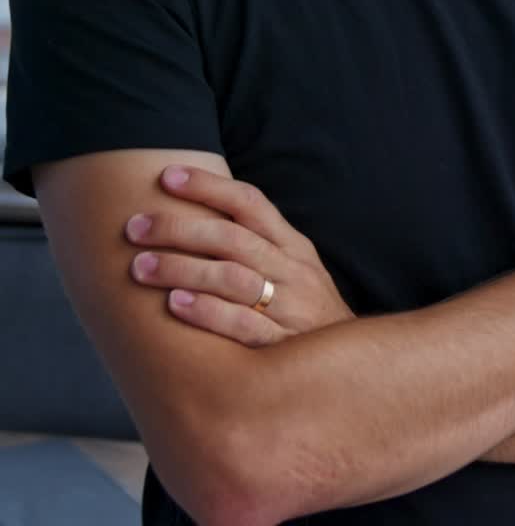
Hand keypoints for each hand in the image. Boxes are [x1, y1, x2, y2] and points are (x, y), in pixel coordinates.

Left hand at [124, 164, 355, 346]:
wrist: (350, 368)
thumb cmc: (307, 313)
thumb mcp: (296, 270)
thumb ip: (259, 246)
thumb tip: (199, 215)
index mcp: (293, 246)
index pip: (250, 203)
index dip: (209, 186)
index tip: (166, 176)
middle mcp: (292, 270)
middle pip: (232, 238)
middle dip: (179, 228)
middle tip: (134, 227)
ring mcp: (289, 307)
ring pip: (232, 277)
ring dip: (182, 268)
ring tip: (139, 266)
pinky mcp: (282, 345)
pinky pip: (242, 324)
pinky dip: (208, 312)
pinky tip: (175, 304)